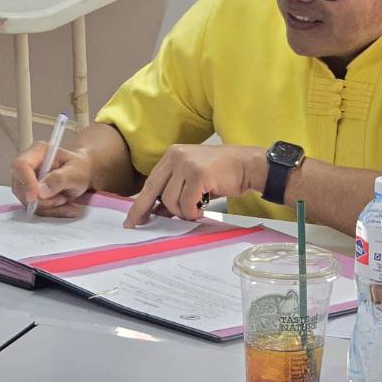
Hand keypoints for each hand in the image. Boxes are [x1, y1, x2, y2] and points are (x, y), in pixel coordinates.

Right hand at [10, 143, 92, 217]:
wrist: (82, 174)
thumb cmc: (79, 168)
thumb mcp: (76, 172)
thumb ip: (59, 179)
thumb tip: (40, 192)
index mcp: (37, 152)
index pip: (21, 165)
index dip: (25, 182)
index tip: (35, 197)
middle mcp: (27, 165)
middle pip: (20, 187)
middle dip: (41, 200)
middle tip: (62, 199)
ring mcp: (25, 181)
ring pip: (26, 201)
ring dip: (47, 207)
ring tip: (65, 200)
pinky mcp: (28, 194)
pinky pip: (34, 209)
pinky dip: (49, 211)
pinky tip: (63, 206)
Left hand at [125, 144, 263, 226]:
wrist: (249, 165)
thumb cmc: (222, 173)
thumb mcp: (193, 177)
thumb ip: (175, 189)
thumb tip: (157, 211)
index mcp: (172, 155)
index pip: (150, 182)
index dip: (140, 202)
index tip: (132, 219)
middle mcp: (176, 156)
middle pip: (153, 190)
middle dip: (145, 211)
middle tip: (140, 226)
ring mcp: (187, 164)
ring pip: (170, 200)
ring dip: (183, 212)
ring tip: (196, 209)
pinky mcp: (198, 174)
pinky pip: (186, 203)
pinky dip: (193, 212)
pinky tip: (202, 209)